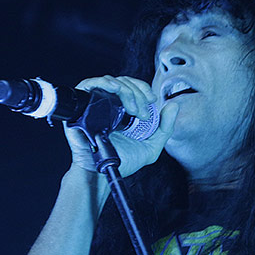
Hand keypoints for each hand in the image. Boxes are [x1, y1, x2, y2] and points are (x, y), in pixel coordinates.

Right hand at [64, 75, 178, 176]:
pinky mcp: (81, 107)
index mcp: (124, 109)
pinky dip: (103, 82)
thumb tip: (173, 105)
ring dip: (126, 91)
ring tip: (132, 110)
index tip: (152, 99)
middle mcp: (110, 104)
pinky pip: (89, 84)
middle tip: (141, 114)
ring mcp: (95, 104)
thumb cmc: (124, 161)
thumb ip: (165, 127)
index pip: (133, 86)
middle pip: (124, 82)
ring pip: (111, 82)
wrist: (104, 172)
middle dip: (137, 93)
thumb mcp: (151, 145)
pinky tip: (114, 88)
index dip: (143, 88)